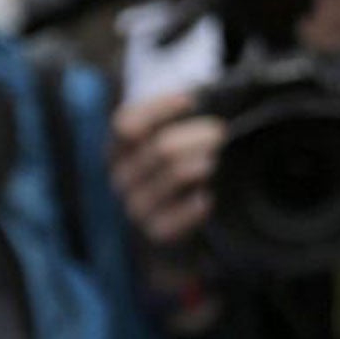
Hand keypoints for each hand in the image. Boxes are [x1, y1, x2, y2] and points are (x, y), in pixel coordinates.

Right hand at [111, 89, 225, 247]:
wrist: (171, 242)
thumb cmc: (174, 181)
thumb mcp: (167, 149)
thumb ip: (176, 124)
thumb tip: (206, 96)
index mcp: (118, 151)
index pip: (126, 124)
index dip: (158, 109)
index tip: (190, 100)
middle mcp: (121, 179)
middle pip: (163, 147)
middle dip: (200, 136)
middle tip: (221, 134)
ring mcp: (136, 207)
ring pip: (178, 173)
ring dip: (203, 165)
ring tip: (213, 164)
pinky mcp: (155, 233)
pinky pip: (181, 213)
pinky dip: (197, 204)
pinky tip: (206, 199)